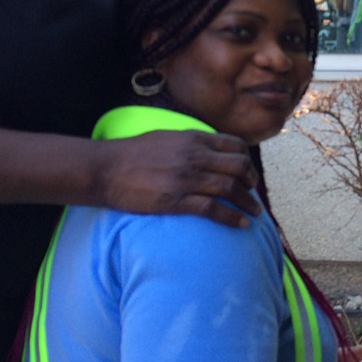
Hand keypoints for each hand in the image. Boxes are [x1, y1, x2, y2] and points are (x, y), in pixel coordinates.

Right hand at [94, 130, 260, 225]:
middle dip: (252, 182)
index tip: (249, 173)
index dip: (248, 161)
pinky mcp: (176, 200)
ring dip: (248, 202)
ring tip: (255, 213)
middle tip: (254, 194)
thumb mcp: (168, 137)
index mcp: (194, 138)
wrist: (106, 168)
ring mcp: (186, 178)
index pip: (235, 145)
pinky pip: (213, 209)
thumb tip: (209, 149)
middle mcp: (195, 156)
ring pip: (231, 188)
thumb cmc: (133, 153)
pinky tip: (241, 224)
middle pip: (239, 167)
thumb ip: (191, 142)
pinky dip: (232, 217)